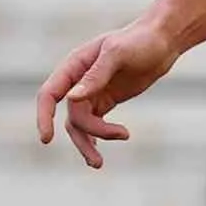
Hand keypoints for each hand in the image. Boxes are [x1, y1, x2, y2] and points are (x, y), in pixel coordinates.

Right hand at [36, 18, 180, 169]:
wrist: (162, 41)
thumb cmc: (139, 41)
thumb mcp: (118, 54)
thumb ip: (95, 76)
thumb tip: (71, 99)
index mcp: (74, 66)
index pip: (49, 94)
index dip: (43, 117)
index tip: (46, 139)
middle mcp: (78, 80)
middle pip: (72, 117)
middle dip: (85, 138)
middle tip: (98, 161)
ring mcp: (91, 91)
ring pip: (81, 124)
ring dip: (88, 144)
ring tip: (98, 164)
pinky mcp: (106, 99)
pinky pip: (94, 123)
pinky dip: (97, 137)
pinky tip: (99, 151)